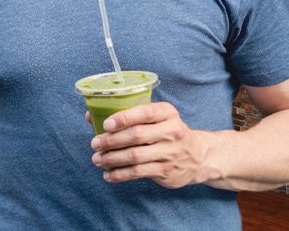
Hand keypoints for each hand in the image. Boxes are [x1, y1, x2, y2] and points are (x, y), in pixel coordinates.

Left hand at [88, 101, 215, 187]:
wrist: (198, 156)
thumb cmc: (168, 132)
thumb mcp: (158, 118)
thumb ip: (129, 115)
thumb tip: (90, 115)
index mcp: (168, 113)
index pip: (145, 112)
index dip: (124, 118)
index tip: (106, 124)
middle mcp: (172, 132)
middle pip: (137, 136)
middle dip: (112, 140)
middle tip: (95, 144)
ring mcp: (170, 153)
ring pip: (135, 156)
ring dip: (112, 159)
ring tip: (97, 159)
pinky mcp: (166, 171)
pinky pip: (138, 172)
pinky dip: (120, 174)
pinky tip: (108, 175)